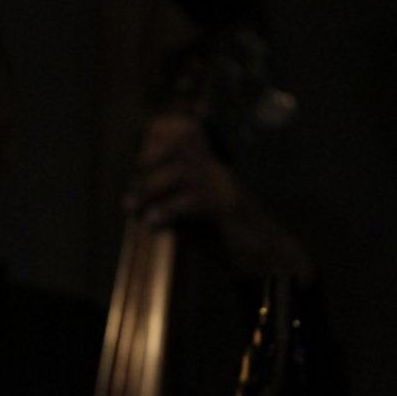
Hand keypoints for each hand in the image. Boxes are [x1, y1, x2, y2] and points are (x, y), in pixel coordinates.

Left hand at [123, 111, 313, 284]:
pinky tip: (153, 225)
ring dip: (149, 188)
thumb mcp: (189, 219)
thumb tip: (133, 204)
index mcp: (209, 169)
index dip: (154, 145)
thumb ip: (165, 206)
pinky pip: (194, 200)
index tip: (133, 171)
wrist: (266, 257)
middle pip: (180, 145)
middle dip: (147, 164)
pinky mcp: (229, 207)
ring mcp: (225, 186)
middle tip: (130, 195)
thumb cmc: (225, 239)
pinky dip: (167, 210)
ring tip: (132, 209)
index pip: (182, 137)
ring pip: (182, 169)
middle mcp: (217, 172)